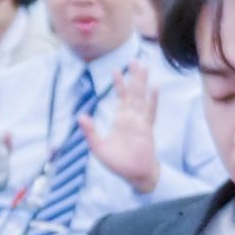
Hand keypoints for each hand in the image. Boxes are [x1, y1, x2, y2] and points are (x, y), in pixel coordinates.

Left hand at [79, 62, 160, 193]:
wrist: (134, 175)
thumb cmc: (117, 162)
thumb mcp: (98, 147)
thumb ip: (90, 131)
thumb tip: (80, 116)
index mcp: (120, 119)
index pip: (120, 97)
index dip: (119, 83)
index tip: (117, 69)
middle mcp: (131, 117)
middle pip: (133, 92)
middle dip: (134, 77)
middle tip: (135, 60)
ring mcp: (140, 122)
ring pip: (141, 97)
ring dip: (142, 83)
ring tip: (144, 67)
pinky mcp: (147, 129)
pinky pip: (150, 112)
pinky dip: (152, 100)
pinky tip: (154, 88)